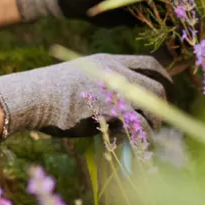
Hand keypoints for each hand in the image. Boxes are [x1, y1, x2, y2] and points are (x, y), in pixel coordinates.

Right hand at [0, 53, 168, 138]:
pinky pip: (140, 122)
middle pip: (156, 85)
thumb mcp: (79, 76)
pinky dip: (144, 134)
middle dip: (164, 103)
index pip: (148, 63)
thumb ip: (101, 83)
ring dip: (156, 121)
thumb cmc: (50, 92)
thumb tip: (117, 102)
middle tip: (161, 118)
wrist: (34, 96)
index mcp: (107, 62)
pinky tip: (139, 142)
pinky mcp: (112, 110)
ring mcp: (115, 91)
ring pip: (153, 103)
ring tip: (151, 133)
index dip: (164, 75)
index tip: (169, 87)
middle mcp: (115, 73)